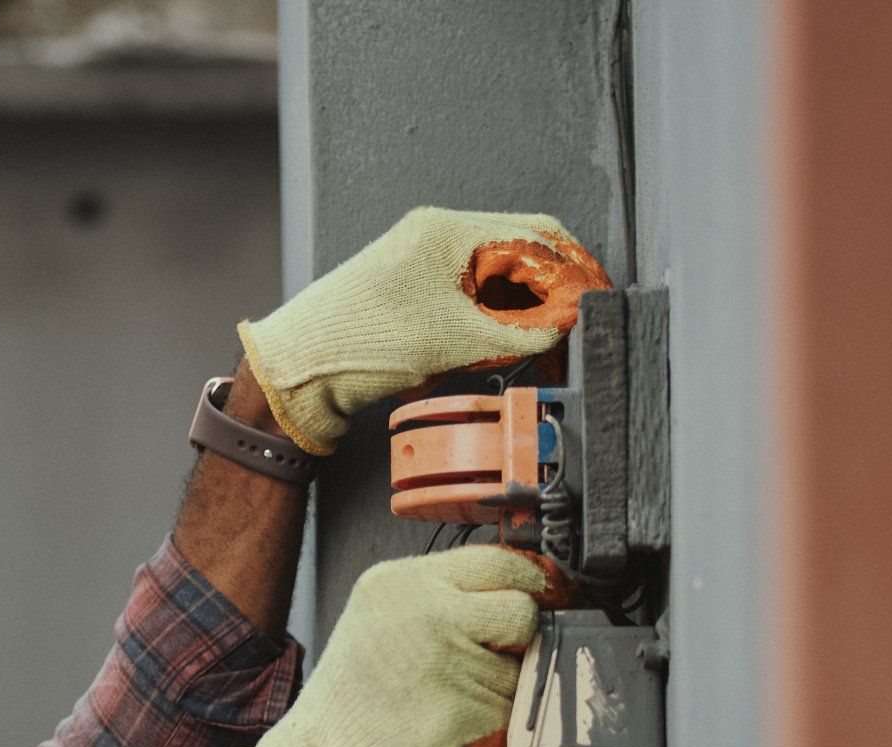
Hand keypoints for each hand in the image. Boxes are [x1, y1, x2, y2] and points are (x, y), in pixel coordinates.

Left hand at [237, 207, 610, 455]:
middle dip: (550, 290)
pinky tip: (502, 345)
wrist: (299, 370)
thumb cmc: (357, 344)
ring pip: (497, 277)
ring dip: (522, 308)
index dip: (573, 270)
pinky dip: (493, 318)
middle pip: (519, 252)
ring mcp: (422, 261)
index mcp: (446, 230)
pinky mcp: (413, 289)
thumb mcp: (455, 340)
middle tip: (573, 327)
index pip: (535, 235)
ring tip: (539, 343)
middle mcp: (435, 235)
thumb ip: (521, 330)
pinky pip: (470, 295)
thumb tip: (567, 322)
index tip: (592, 301)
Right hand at [242, 546, 548, 746]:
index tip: (541, 597)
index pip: (497, 559)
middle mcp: (425, 613)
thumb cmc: (352, 699)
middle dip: (517, 639)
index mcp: (402, 582)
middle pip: (521, 610)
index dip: (528, 581)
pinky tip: (449, 726)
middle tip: (487, 659)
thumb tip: (519, 590)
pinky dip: (490, 725)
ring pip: (521, 668)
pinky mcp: (463, 711)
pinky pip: (510, 711)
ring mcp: (446, 661)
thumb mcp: (381, 617)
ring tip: (447, 700)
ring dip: (499, 690)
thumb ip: (441, 597)